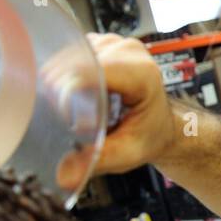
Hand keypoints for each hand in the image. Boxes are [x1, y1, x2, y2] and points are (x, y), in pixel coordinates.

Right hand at [55, 33, 176, 188]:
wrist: (159, 125)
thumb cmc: (149, 135)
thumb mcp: (127, 154)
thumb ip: (97, 161)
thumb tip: (64, 176)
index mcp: (141, 73)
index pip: (90, 70)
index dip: (69, 91)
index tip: (65, 115)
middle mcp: (128, 52)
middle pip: (75, 61)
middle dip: (61, 89)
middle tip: (66, 117)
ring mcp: (114, 43)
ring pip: (68, 54)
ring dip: (62, 81)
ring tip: (73, 106)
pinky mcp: (100, 44)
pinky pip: (70, 53)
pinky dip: (65, 74)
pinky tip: (76, 94)